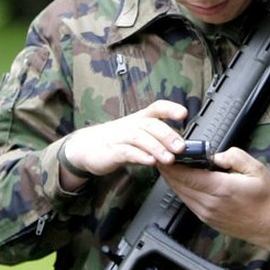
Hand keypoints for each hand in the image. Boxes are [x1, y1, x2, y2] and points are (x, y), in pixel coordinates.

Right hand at [59, 100, 187, 189]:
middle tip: (181, 147)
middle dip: (168, 135)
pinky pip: (126, 151)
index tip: (183, 113)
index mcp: (140, 119)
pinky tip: (150, 162)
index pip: (156, 108)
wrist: (85, 147)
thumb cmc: (117, 141)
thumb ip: (159, 142)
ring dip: (156, 147)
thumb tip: (183, 149)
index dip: (170, 108)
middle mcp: (131, 125)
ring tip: (169, 159)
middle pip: (151, 124)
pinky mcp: (111, 151)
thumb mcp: (141, 139)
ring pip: (139, 137)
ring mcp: (120, 137)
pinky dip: (139, 156)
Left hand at [158, 147, 269, 255]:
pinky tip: (180, 180)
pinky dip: (180, 189)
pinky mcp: (206, 219)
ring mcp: (206, 213)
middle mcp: (210, 203)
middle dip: (167, 170)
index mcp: (221, 188)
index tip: (166, 153)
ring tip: (168, 165)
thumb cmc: (266, 199)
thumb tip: (217, 154)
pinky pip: (187, 201)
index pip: (188, 175)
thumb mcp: (257, 170)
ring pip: (180, 194)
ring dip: (172, 180)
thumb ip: (235, 157)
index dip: (173, 164)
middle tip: (161, 155)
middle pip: (179, 185)